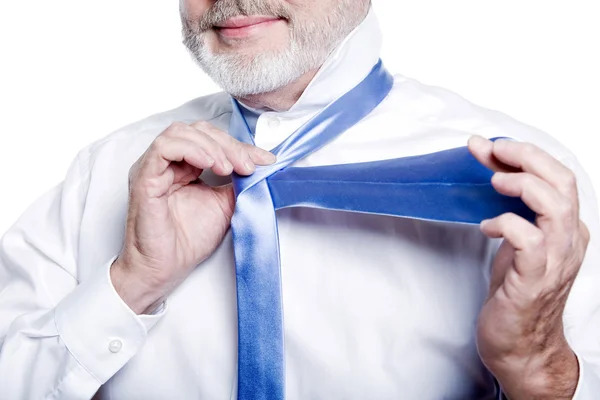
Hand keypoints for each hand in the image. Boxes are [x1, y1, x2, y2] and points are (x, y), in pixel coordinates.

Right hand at [111, 121, 275, 313]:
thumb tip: (261, 166)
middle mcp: (167, 163)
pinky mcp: (144, 177)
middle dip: (228, 144)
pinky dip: (191, 149)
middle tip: (248, 165)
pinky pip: (163, 148)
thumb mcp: (225, 205)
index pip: (211, 139)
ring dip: (211, 146)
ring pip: (180, 133)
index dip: (239, 145)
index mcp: (184, 166)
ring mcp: (153, 168)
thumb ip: (238, 182)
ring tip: (229, 167)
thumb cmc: (188, 241)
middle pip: (197, 131)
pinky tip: (210, 163)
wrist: (167, 268)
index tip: (265, 160)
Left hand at [468, 136, 589, 398]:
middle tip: (492, 150)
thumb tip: (488, 163)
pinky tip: (487, 227)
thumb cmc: (514, 290)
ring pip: (555, 207)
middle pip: (562, 182)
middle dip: (526, 157)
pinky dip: (507, 224)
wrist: (520, 344)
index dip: (525, 154)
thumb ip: (507, 204)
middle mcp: (568, 241)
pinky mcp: (534, 280)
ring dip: (522, 186)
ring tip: (494, 182)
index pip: (557, 176)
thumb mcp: (512, 239)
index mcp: (566, 228)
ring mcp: (555, 261)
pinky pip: (529, 241)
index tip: (490, 145)